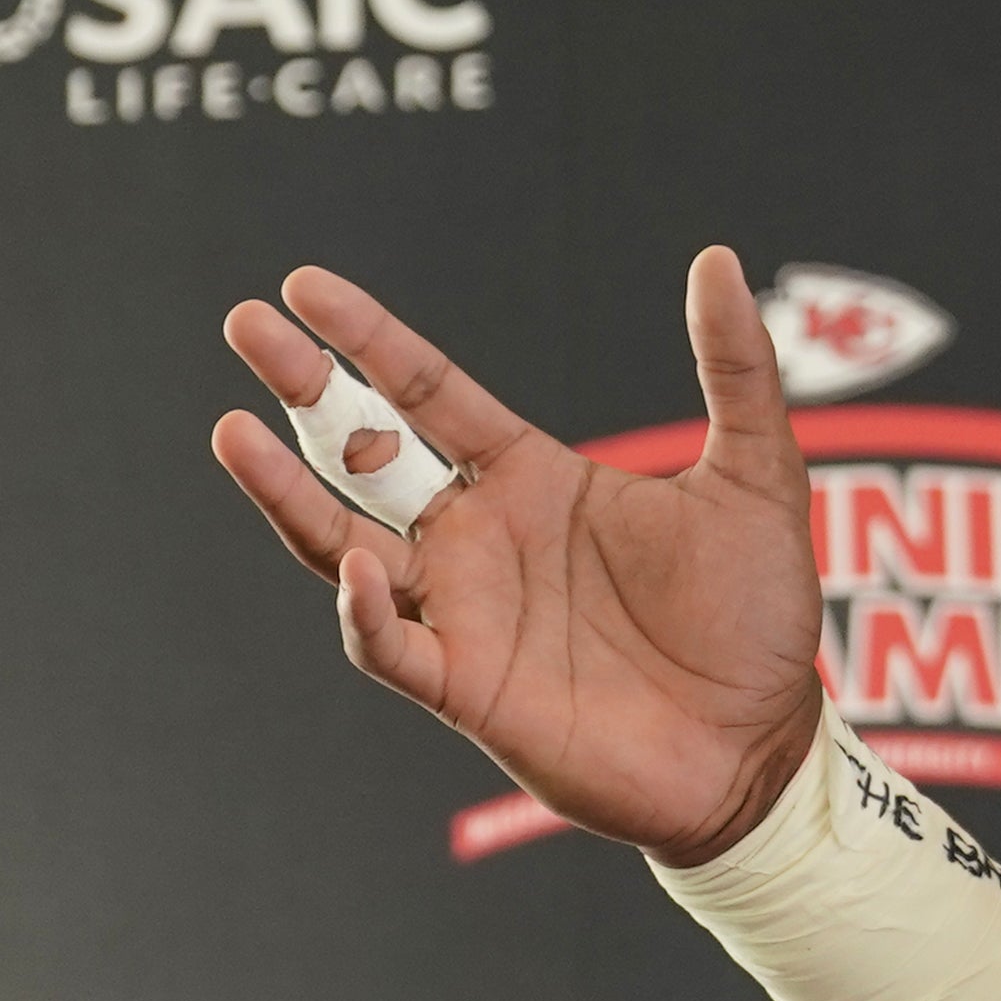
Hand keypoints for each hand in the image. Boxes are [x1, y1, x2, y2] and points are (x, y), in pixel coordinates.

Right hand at [210, 249, 826, 866]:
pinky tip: (360, 571)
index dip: (368, 338)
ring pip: (344, 546)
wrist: (764, 742)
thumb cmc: (756, 611)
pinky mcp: (469, 689)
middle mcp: (481, 537)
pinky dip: (366, 613)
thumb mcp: (757, 471)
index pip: (429, 391)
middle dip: (304, 390)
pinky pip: (392, 647)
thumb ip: (737, 367)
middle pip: (364, 452)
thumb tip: (718, 257)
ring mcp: (465, 612)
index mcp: (534, 477)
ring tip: (236, 431)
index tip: (304, 285)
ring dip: (287, 493)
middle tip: (244, 323)